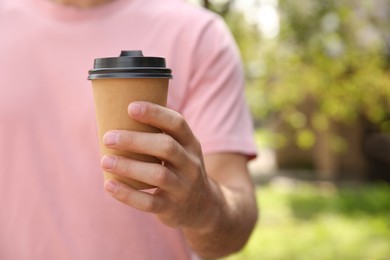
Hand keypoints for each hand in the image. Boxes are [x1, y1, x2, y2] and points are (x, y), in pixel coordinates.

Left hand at [100, 101, 220, 228]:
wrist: (203, 207)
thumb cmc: (180, 170)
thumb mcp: (182, 151)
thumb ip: (160, 137)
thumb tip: (118, 116)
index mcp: (191, 145)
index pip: (178, 124)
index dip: (155, 113)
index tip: (130, 107)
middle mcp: (191, 165)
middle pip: (167, 147)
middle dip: (135, 140)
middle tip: (108, 137)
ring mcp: (182, 188)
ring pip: (158, 175)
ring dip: (129, 166)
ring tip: (104, 161)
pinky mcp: (171, 208)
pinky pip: (149, 202)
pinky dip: (127, 194)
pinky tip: (109, 185)